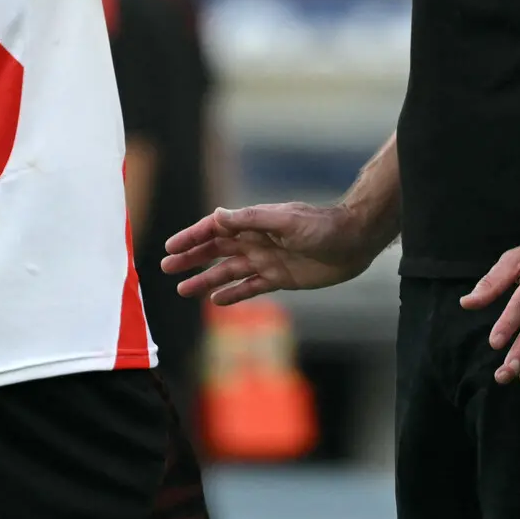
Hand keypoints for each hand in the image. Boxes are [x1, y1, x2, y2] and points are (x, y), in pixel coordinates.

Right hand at [161, 203, 380, 303]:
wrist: (353, 241)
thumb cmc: (322, 226)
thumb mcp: (286, 220)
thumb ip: (251, 219)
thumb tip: (218, 216)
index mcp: (254, 224)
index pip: (215, 230)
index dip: (192, 237)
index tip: (170, 247)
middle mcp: (256, 241)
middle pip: (216, 251)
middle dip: (191, 258)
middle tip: (166, 268)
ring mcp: (266, 260)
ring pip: (228, 272)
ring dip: (205, 280)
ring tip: (182, 290)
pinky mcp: (280, 278)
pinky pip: (250, 287)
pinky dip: (233, 294)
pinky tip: (216, 301)